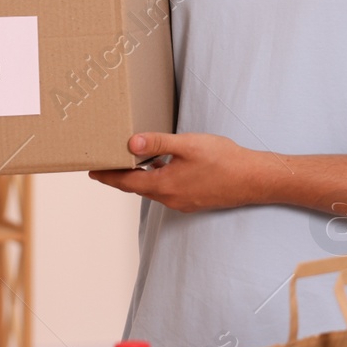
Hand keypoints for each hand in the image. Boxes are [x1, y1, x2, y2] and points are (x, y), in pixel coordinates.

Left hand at [88, 132, 282, 213]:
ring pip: (153, 189)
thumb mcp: (187, 145)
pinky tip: (163, 167)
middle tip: (105, 166)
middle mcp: (170, 198)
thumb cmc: (224, 160)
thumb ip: (158, 143)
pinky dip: (158, 180)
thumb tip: (130, 144)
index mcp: (164, 185)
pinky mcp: (194, 200)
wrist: (254, 180)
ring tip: (130, 163)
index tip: (91, 171)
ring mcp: (182, 202)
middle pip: (136, 187)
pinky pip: (168, 191)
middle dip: (120, 176)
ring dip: (140, 177)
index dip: (107, 176)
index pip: (125, 182)